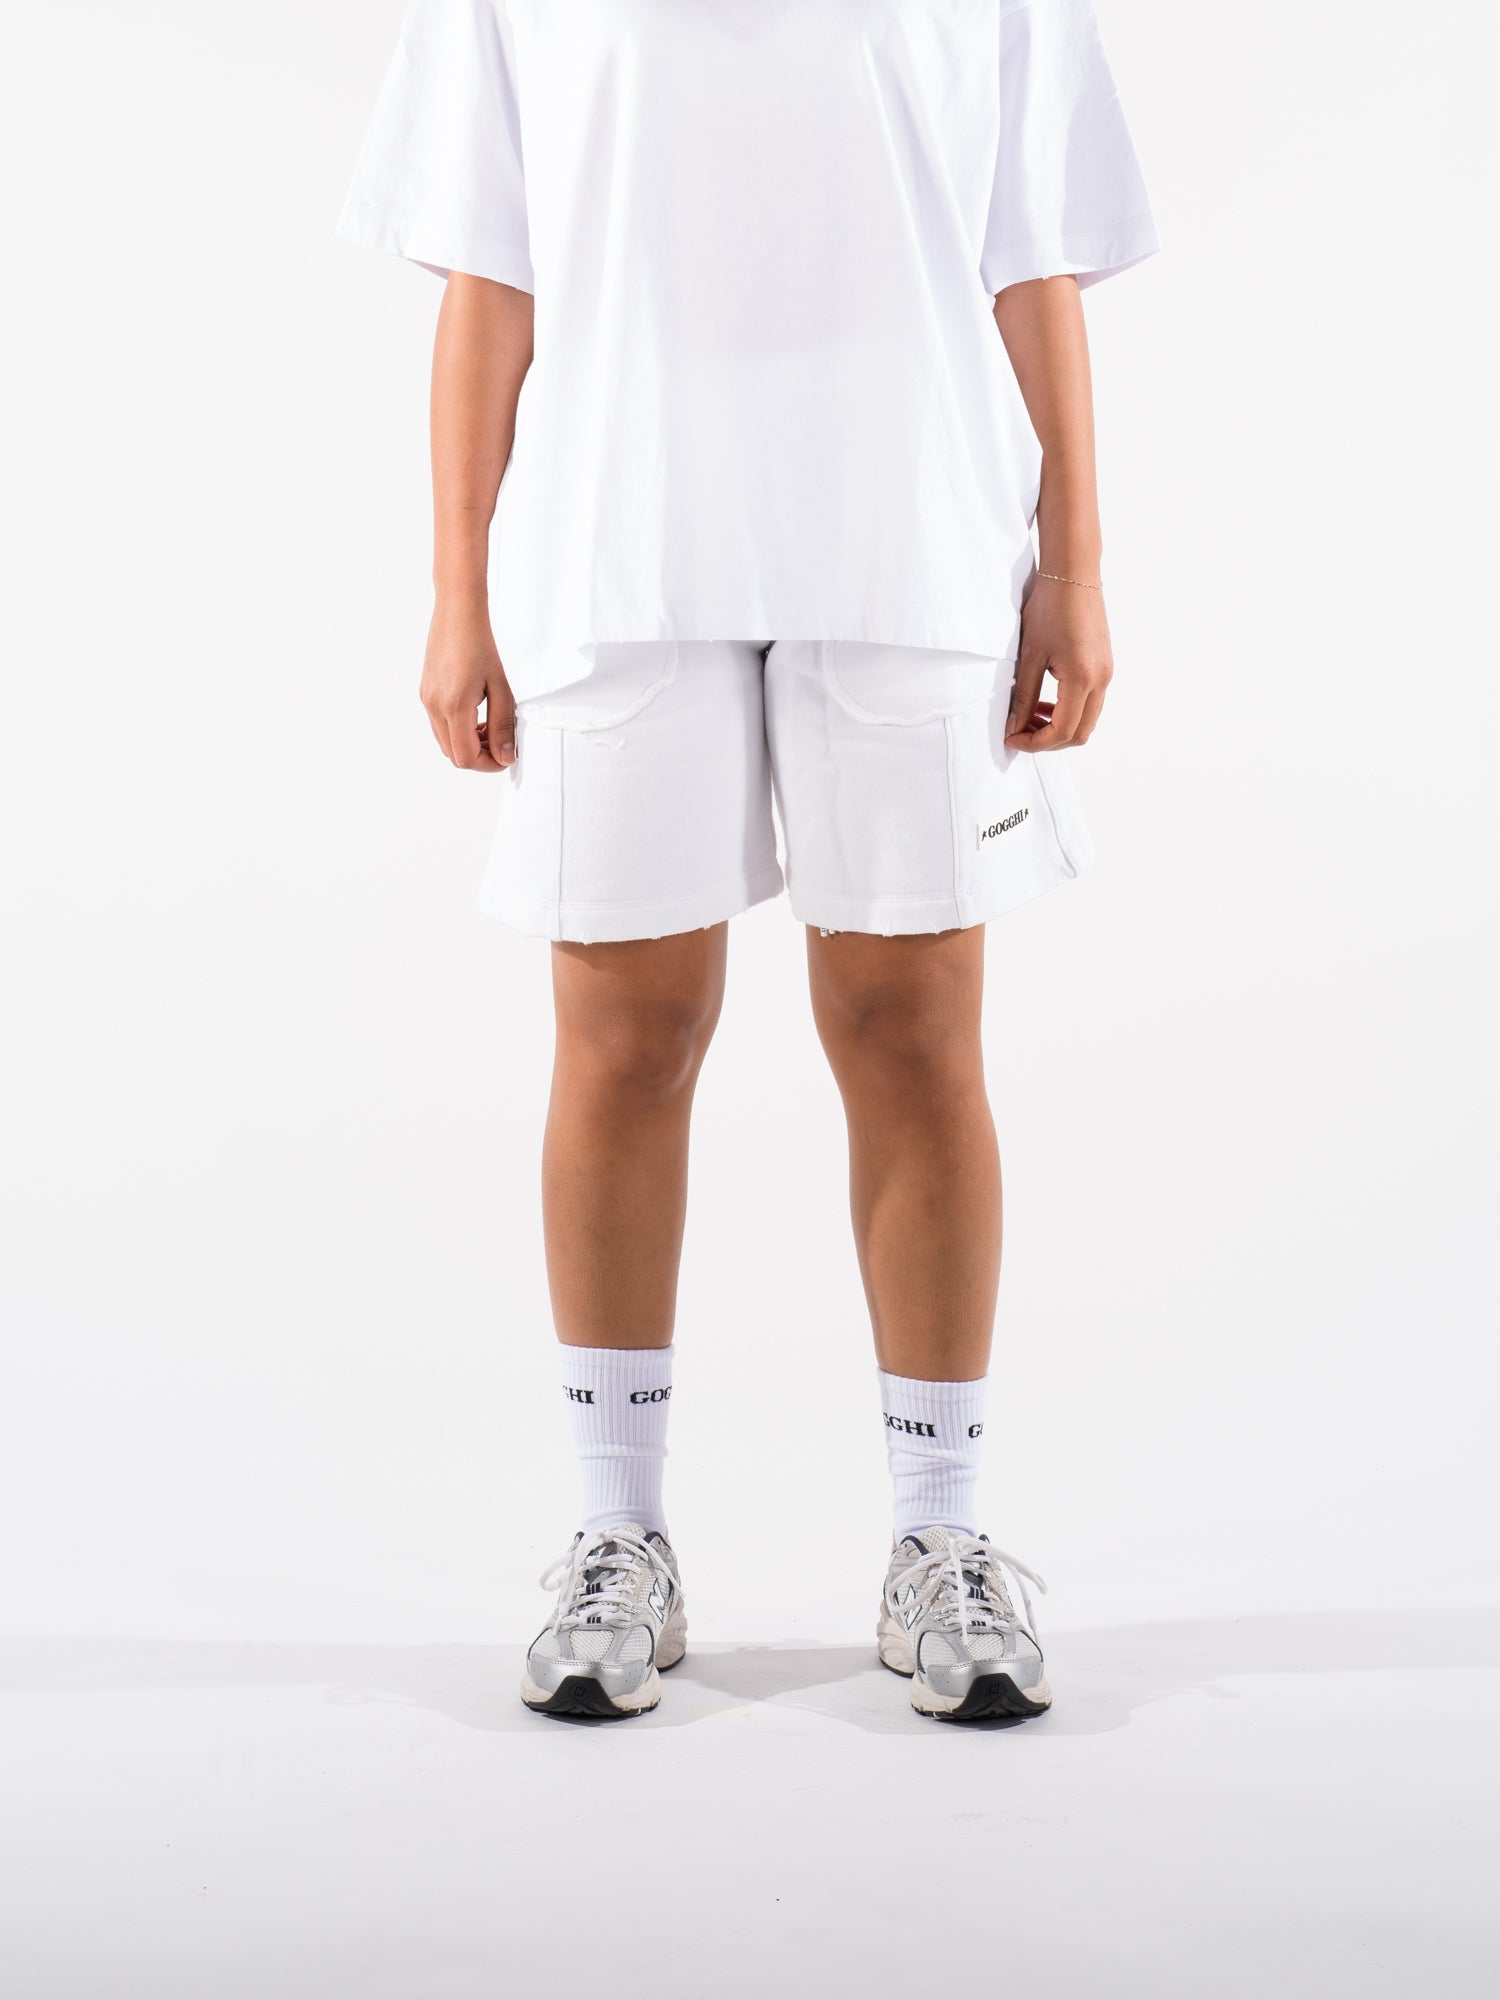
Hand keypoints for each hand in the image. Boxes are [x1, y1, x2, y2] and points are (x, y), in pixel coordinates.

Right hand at [420, 596, 515, 770]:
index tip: (506, 756)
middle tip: (500, 742)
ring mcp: (427, 701)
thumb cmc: (481, 645)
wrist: (457, 614)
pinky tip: (475, 716)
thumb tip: (506, 757)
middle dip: (479, 756)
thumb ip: (503, 726)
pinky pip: (439, 726)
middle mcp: (434, 707)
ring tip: (489, 727)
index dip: (488, 764)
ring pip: (445, 742)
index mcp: (454, 706)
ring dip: (468, 744)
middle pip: (453, 755)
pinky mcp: (426, 694)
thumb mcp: (501, 688)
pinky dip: (457, 731)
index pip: (466, 757)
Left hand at [1004, 576, 1112, 751]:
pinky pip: (1090, 703)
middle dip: (1048, 741)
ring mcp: (1107, 673)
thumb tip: (1013, 727)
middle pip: (1079, 734)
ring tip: (1029, 716)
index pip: (1062, 731)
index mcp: (1082, 678)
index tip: (1011, 739)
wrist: (1073, 574)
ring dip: (1059, 727)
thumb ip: (1023, 696)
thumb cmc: (1050, 608)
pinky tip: (1045, 702)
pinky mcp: (1105, 666)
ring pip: (1087, 721)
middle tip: (1019, 733)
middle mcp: (1101, 680)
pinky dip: (1069, 711)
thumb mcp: (1029, 655)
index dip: (1035, 743)